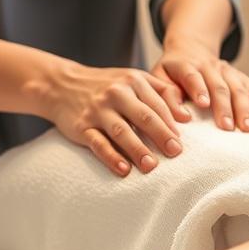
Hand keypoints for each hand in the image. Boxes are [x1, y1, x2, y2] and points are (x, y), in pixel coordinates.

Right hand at [40, 62, 185, 176]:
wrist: (61, 85)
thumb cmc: (107, 85)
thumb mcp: (134, 79)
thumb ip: (162, 93)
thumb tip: (187, 117)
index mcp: (133, 81)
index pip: (157, 104)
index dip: (171, 124)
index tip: (181, 142)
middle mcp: (116, 93)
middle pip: (144, 116)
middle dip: (161, 136)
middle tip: (175, 153)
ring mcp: (97, 110)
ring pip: (122, 131)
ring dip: (138, 149)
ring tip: (151, 166)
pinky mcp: (82, 126)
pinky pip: (98, 143)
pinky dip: (111, 157)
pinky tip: (124, 170)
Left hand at [152, 40, 248, 131]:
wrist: (189, 47)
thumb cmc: (170, 71)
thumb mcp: (158, 77)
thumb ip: (165, 94)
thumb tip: (179, 117)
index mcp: (187, 65)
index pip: (193, 75)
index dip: (198, 88)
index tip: (203, 104)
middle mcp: (213, 67)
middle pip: (224, 86)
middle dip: (233, 108)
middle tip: (239, 129)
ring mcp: (232, 73)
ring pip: (246, 89)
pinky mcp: (245, 79)